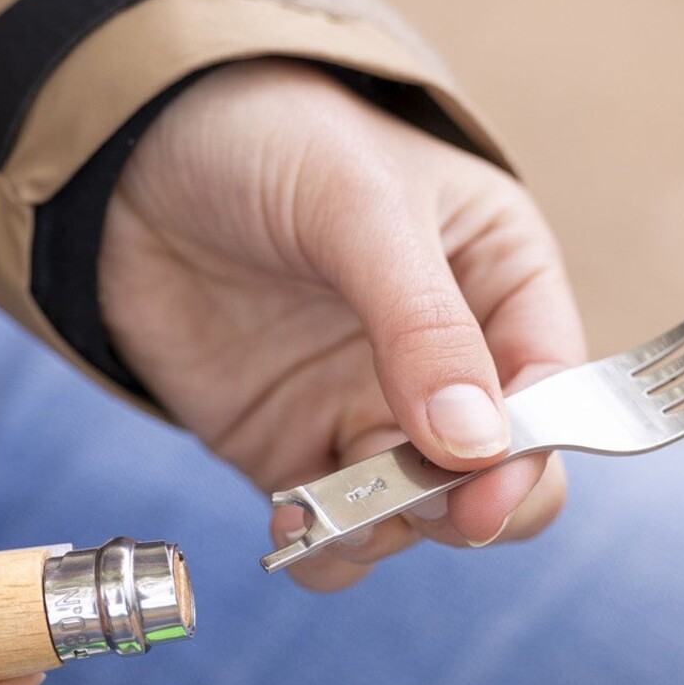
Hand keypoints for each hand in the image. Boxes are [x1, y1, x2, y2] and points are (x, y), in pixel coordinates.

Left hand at [100, 60, 585, 590]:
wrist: (129, 149)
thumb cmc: (270, 137)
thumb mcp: (359, 206)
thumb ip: (422, 323)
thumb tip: (478, 444)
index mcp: (501, 280)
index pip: (553, 388)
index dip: (533, 449)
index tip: (486, 490)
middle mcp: (450, 359)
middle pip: (501, 474)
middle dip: (468, 505)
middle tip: (415, 507)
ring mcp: (369, 409)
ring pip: (419, 518)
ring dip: (388, 531)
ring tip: (329, 511)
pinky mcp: (293, 447)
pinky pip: (333, 530)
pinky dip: (323, 547)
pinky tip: (290, 521)